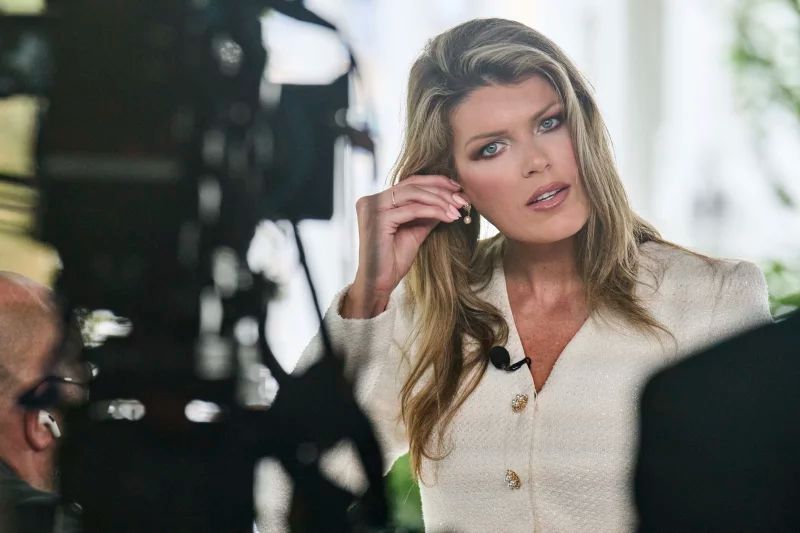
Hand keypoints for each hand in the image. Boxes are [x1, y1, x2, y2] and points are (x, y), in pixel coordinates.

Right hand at [343, 175, 468, 317]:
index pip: (410, 182)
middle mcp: (370, 200)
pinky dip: (434, 211)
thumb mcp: (415, 230)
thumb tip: (450, 198)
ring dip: (440, 200)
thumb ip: (427, 213)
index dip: (435, 182)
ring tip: (458, 210)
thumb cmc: (394, 260)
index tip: (458, 188)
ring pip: (414, 194)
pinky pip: (412, 210)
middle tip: (462, 200)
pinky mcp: (378, 220)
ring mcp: (372, 208)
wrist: (380, 283)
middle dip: (441, 191)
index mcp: (377, 200)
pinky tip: (449, 217)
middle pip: (413, 185)